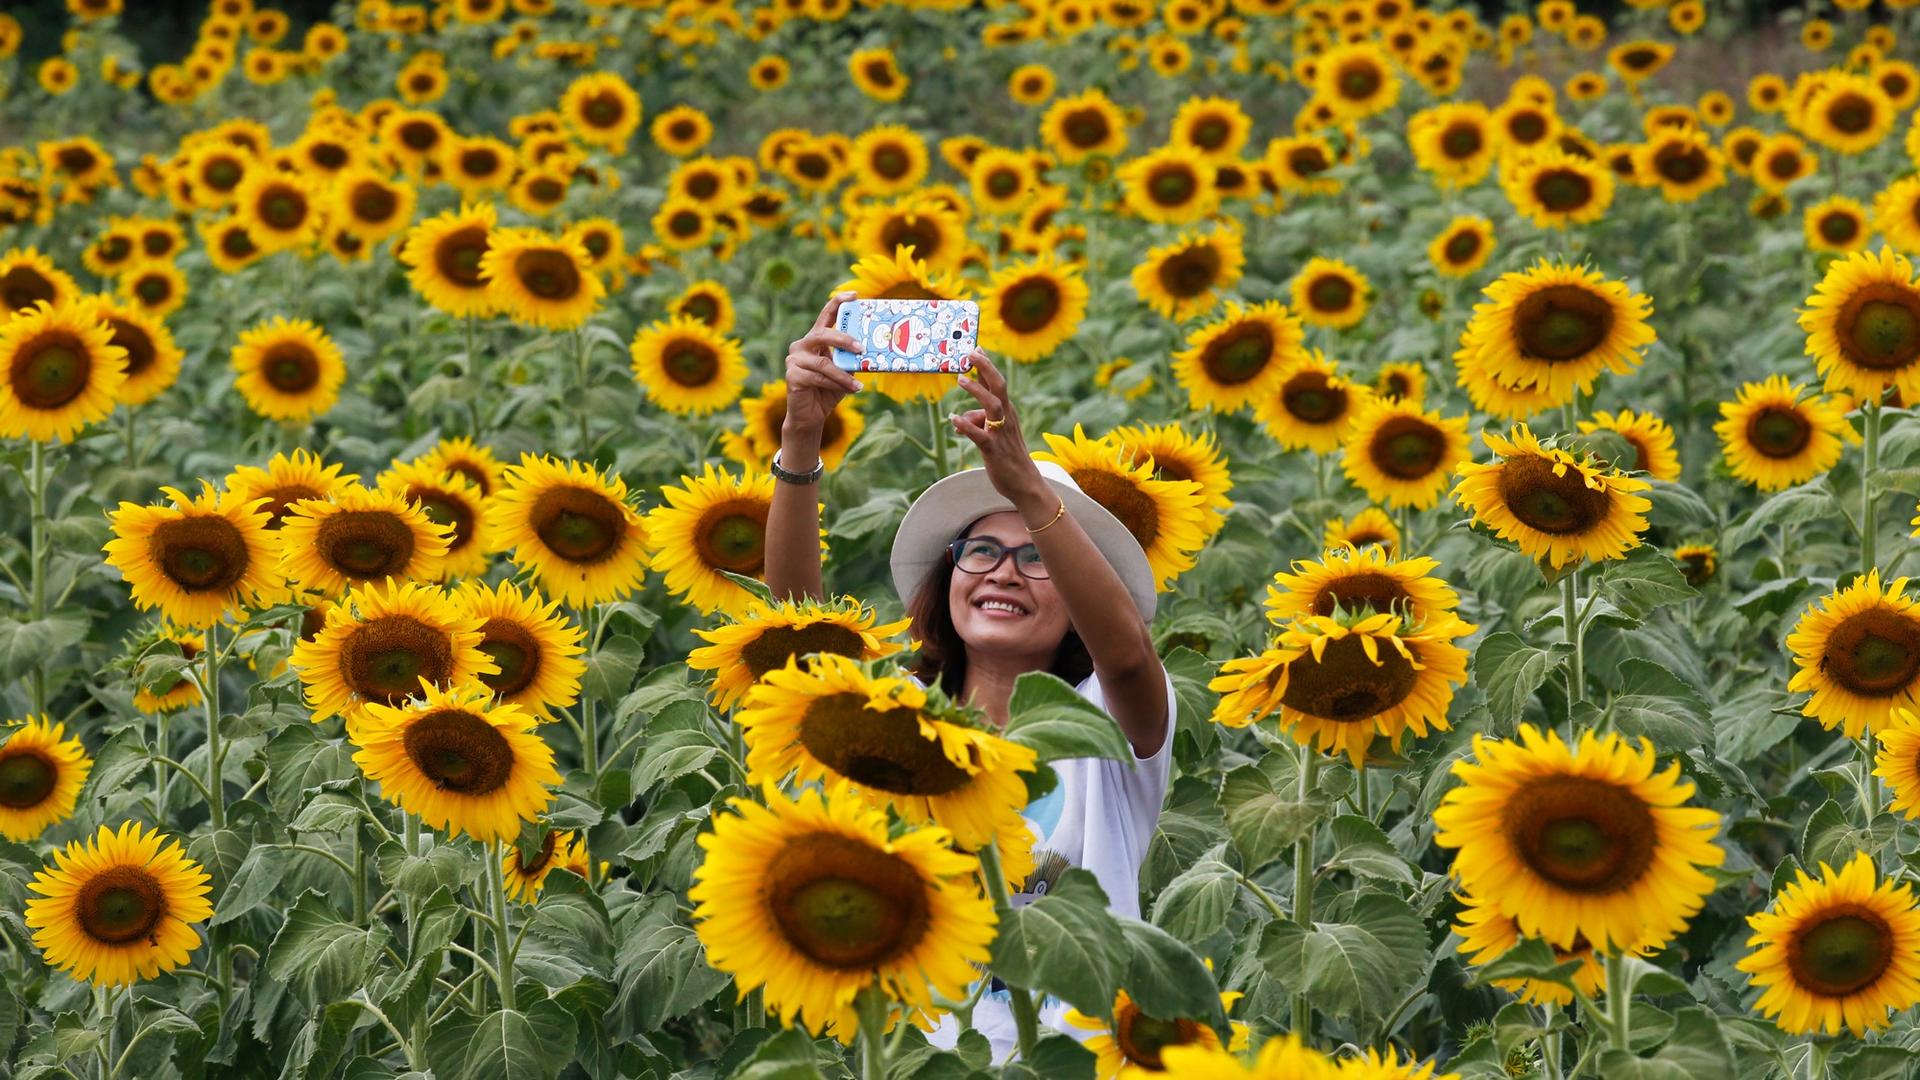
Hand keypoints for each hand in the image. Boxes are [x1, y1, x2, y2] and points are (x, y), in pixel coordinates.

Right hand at [783, 291, 862, 445]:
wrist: (811, 416)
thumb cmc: (829, 390)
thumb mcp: (844, 371)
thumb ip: (851, 359)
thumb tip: (872, 350)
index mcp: (815, 339)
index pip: (825, 315)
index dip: (838, 303)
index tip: (854, 294)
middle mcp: (802, 345)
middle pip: (822, 334)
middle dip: (843, 339)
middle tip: (861, 347)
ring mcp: (794, 360)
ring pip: (824, 363)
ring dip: (844, 375)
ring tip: (858, 385)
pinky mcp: (792, 376)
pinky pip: (818, 378)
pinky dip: (836, 384)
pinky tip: (851, 391)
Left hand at [951, 352, 1049, 508]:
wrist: (1025, 484)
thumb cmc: (1008, 457)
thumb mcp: (993, 434)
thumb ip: (977, 421)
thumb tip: (959, 417)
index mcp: (1007, 412)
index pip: (997, 384)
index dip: (986, 365)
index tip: (976, 347)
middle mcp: (1006, 418)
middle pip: (999, 386)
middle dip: (986, 368)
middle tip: (971, 352)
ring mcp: (1001, 433)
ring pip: (992, 406)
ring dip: (977, 391)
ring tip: (961, 378)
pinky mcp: (994, 450)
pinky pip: (980, 435)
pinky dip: (967, 426)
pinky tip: (953, 419)